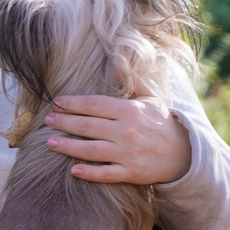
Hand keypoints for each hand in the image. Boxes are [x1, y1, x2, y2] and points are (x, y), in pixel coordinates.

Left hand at [42, 94, 192, 185]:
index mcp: (129, 110)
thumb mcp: (149, 97)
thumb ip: (131, 79)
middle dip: (65, 122)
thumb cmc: (160, 122)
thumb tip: (118, 56)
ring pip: (92, 150)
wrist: (183, 152)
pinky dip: (90, 173)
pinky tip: (73, 170)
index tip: (57, 102)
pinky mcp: (130, 173)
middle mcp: (126, 131)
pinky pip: (106, 173)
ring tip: (50, 142)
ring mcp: (128, 153)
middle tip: (47, 120)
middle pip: (88, 126)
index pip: (94, 105)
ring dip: (69, 146)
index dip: (73, 103)